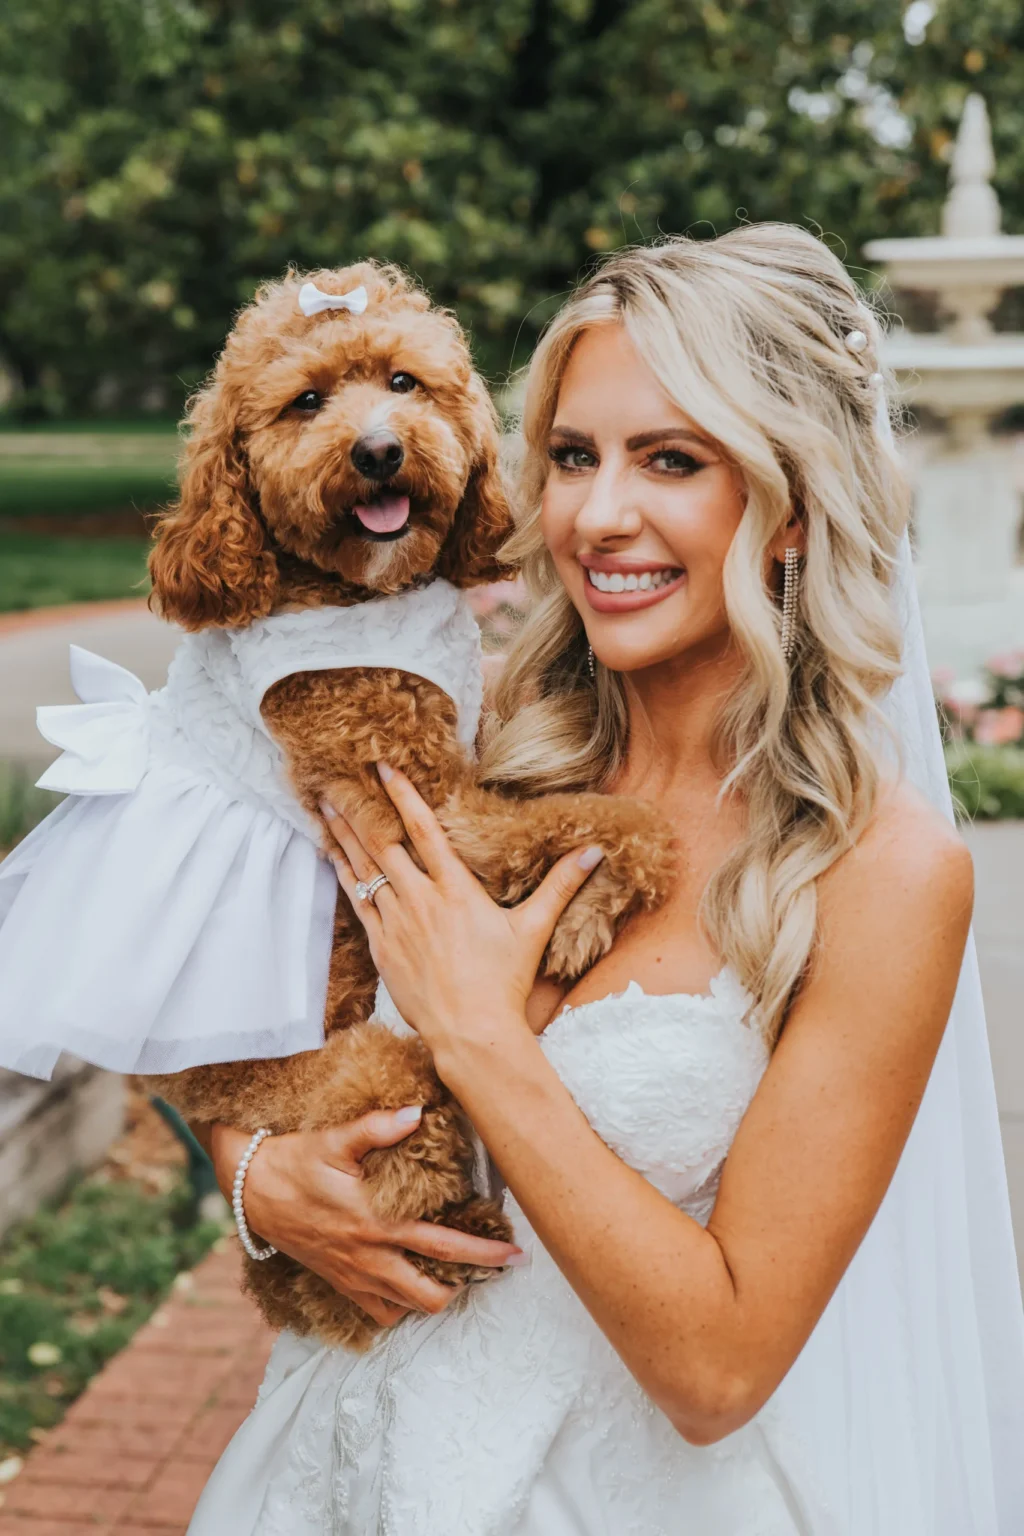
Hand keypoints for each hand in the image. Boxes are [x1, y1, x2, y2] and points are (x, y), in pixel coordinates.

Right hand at [210, 1112, 522, 1326]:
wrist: (251, 1193)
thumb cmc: (295, 1162)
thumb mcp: (334, 1139)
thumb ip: (377, 1128)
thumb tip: (417, 1113)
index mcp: (375, 1222)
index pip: (441, 1245)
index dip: (482, 1254)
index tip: (515, 1254)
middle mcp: (368, 1257)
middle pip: (431, 1293)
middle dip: (469, 1286)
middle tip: (495, 1270)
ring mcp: (354, 1276)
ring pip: (408, 1307)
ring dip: (436, 1294)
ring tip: (460, 1273)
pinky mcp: (340, 1284)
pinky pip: (380, 1312)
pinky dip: (402, 1305)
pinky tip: (414, 1282)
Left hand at [321, 763, 603, 1063]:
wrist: (470, 1031)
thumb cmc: (504, 981)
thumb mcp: (534, 928)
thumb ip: (560, 885)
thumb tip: (593, 852)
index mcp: (456, 889)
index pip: (424, 830)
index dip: (403, 795)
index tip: (383, 768)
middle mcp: (421, 900)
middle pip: (382, 844)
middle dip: (359, 811)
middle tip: (336, 782)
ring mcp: (397, 924)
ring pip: (365, 870)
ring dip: (344, 837)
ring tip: (324, 809)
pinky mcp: (382, 948)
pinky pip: (358, 902)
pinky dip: (345, 877)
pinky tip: (334, 859)